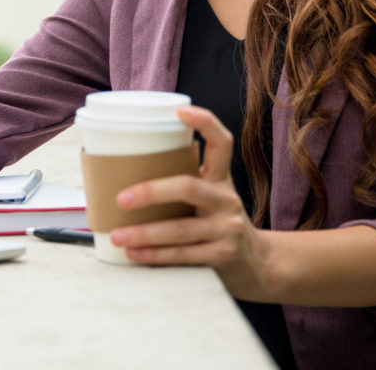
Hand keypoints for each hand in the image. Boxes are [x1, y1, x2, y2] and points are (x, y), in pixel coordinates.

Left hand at [109, 106, 272, 299]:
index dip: (204, 122)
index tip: (179, 112)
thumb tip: (121, 174)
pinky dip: (155, 255)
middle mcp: (226, 199)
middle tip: (121, 199)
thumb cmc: (217, 224)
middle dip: (151, 192)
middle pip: (187, 187)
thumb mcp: (209, 197)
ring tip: (118, 235)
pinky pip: (184, 254)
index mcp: (220, 179)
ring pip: (181, 229)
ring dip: (145, 233)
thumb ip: (182, 184)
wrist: (257, 263)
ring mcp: (227, 228)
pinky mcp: (223, 255)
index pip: (221, 142)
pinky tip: (134, 254)